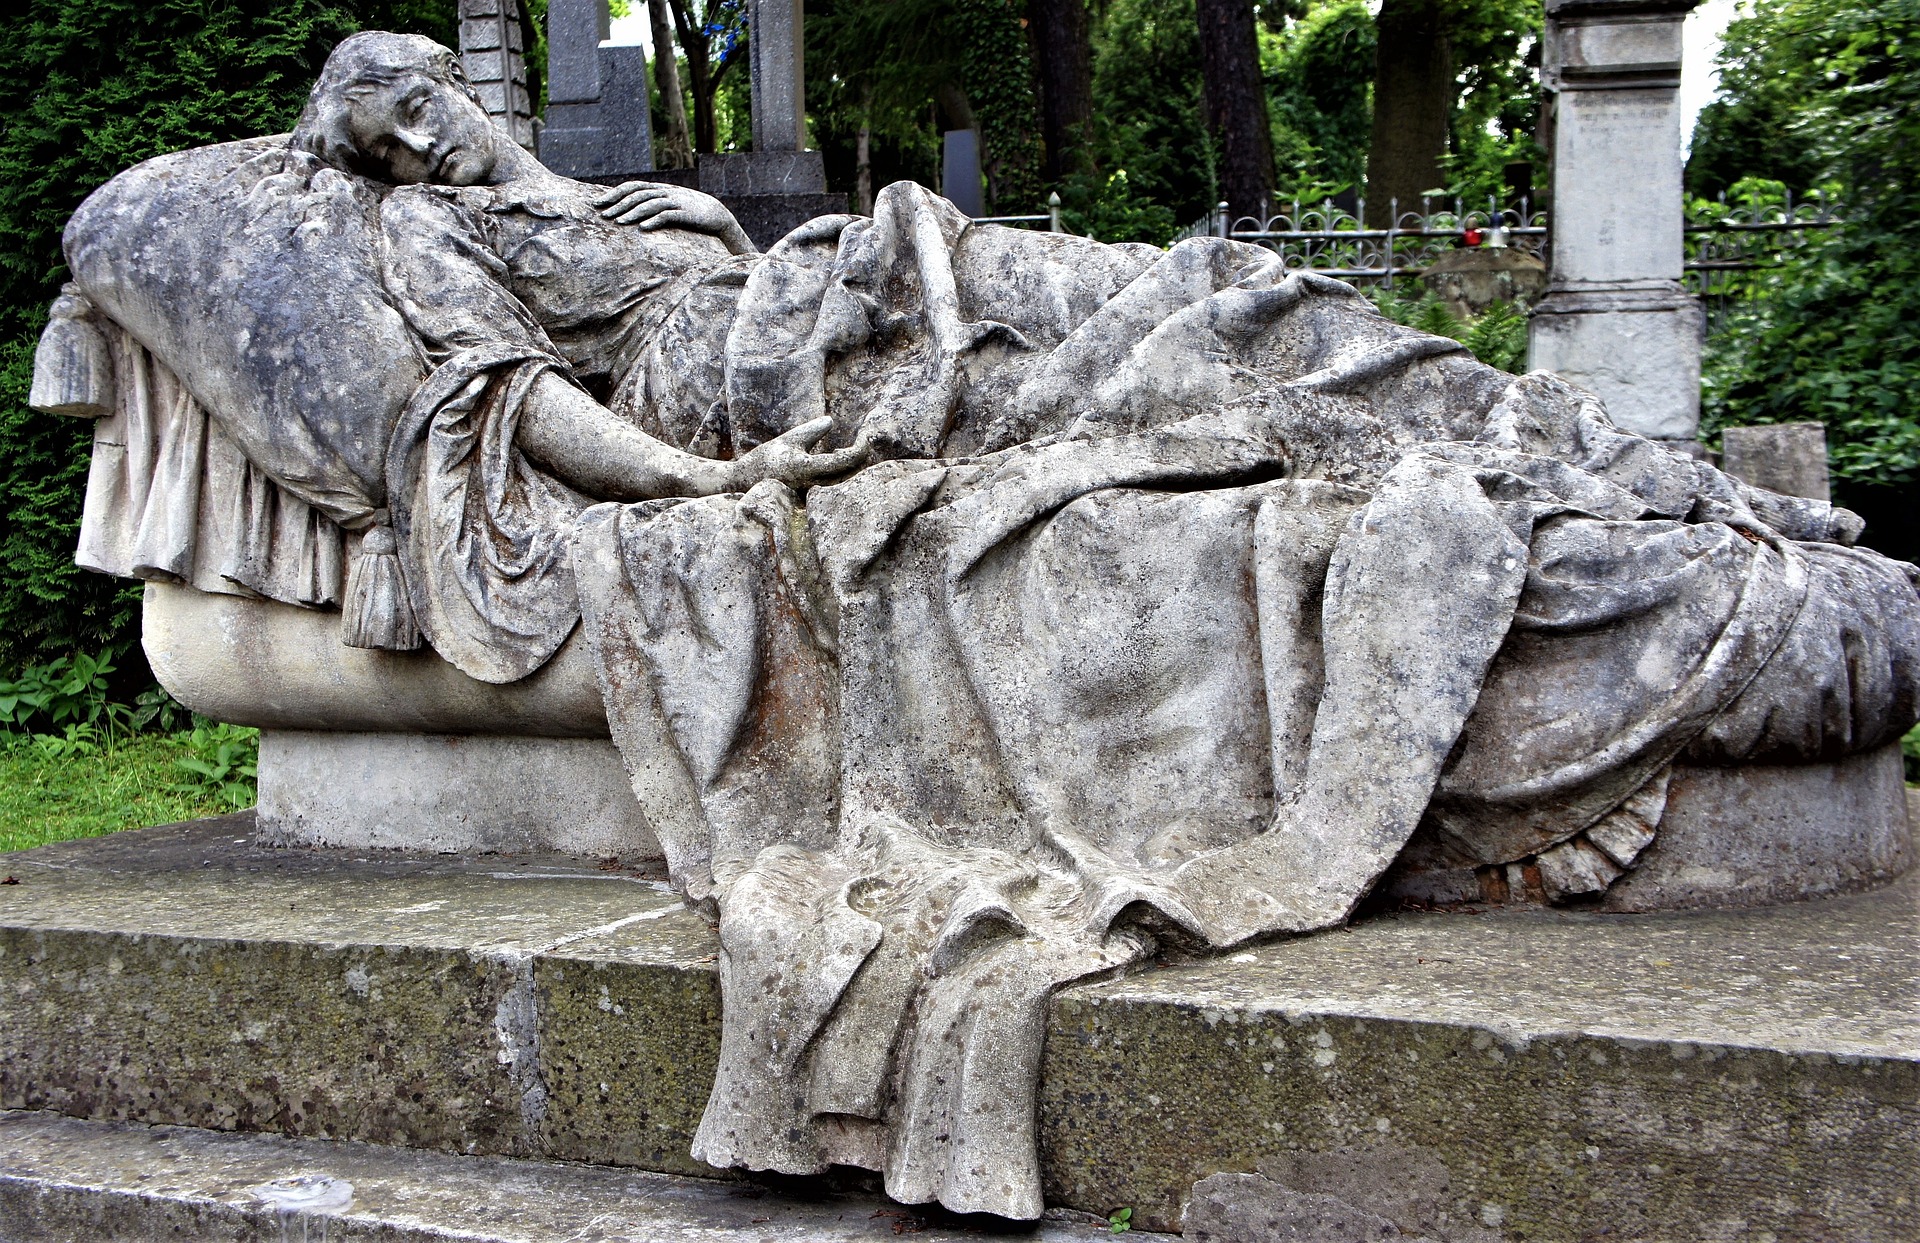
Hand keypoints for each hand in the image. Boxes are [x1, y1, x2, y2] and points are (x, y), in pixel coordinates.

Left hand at [592, 181, 754, 253]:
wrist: (717, 215)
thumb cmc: (689, 212)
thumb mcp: (668, 203)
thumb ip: (652, 203)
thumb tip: (629, 209)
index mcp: (659, 188)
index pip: (632, 186)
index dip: (614, 194)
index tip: (597, 204)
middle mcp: (664, 192)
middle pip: (637, 195)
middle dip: (618, 205)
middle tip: (603, 216)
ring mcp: (675, 201)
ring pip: (649, 204)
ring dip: (633, 214)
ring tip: (619, 223)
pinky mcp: (685, 213)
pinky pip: (667, 216)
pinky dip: (654, 221)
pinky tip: (642, 228)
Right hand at [724, 418, 869, 492]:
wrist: (744, 482)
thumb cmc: (766, 458)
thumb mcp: (789, 439)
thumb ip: (811, 431)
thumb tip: (831, 421)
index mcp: (806, 468)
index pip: (844, 462)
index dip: (860, 450)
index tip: (866, 438)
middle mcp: (811, 485)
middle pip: (849, 476)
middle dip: (859, 459)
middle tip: (861, 443)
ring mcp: (811, 495)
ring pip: (842, 484)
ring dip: (849, 467)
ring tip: (841, 452)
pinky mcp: (810, 499)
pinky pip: (833, 488)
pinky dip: (840, 474)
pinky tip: (833, 461)